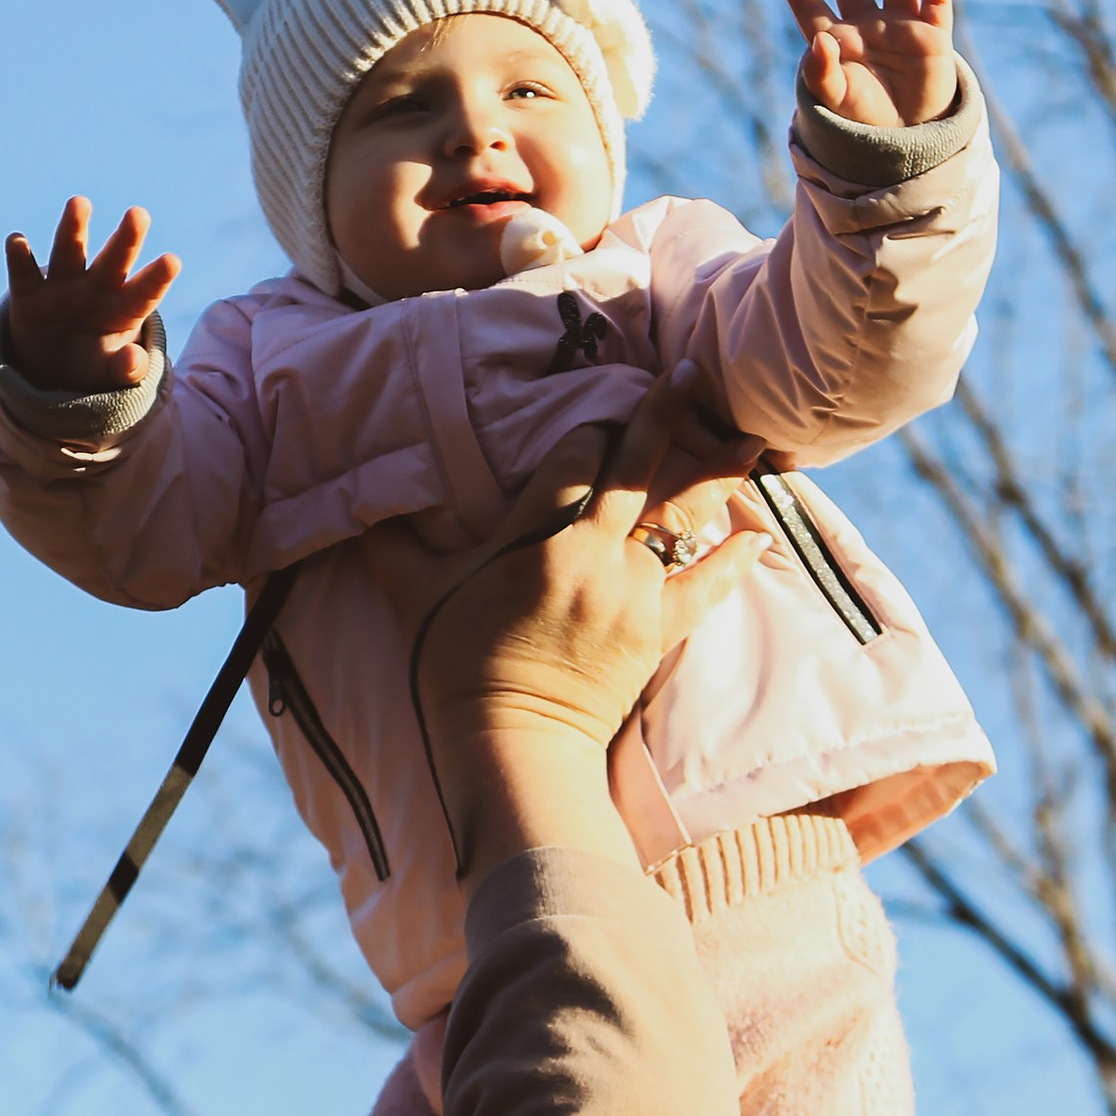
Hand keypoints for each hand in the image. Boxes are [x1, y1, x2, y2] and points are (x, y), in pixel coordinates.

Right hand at [3, 198, 181, 394]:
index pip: (144, 293)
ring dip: (74, 228)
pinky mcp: (29, 294)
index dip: (157, 279)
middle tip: (139, 214)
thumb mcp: (110, 371)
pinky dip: (19, 257)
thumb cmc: (93, 361)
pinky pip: (24, 273)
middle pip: (113, 261)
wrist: (51, 365)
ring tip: (79, 203)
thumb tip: (134, 361)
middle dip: (126, 239)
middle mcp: (96, 288)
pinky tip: (16, 240)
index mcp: (124, 308)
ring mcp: (62, 287)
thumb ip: (124, 368)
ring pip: (70, 252)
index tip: (172, 262)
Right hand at [370, 375, 758, 879]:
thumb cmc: (456, 667)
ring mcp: (634, 591)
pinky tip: (758, 531)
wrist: (510, 743)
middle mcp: (595, 553)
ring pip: (681, 518)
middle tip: (690, 372)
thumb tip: (357, 511)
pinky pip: (708, 585)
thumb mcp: (417, 597)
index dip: (592, 425)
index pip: (578, 454)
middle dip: (664, 413)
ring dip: (716, 475)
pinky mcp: (659, 631)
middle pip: (638, 467)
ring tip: (750, 435)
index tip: (601, 409)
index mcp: (537, 535)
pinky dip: (735, 557)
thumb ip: (394, 545)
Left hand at [767, 0, 957, 131]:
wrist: (907, 137)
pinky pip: (936, 2)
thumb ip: (822, 73)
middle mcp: (867, 24)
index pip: (809, 4)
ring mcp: (901, 26)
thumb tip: (819, 40)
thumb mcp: (838, 98)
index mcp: (838, 39)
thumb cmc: (866, 117)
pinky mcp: (933, 36)